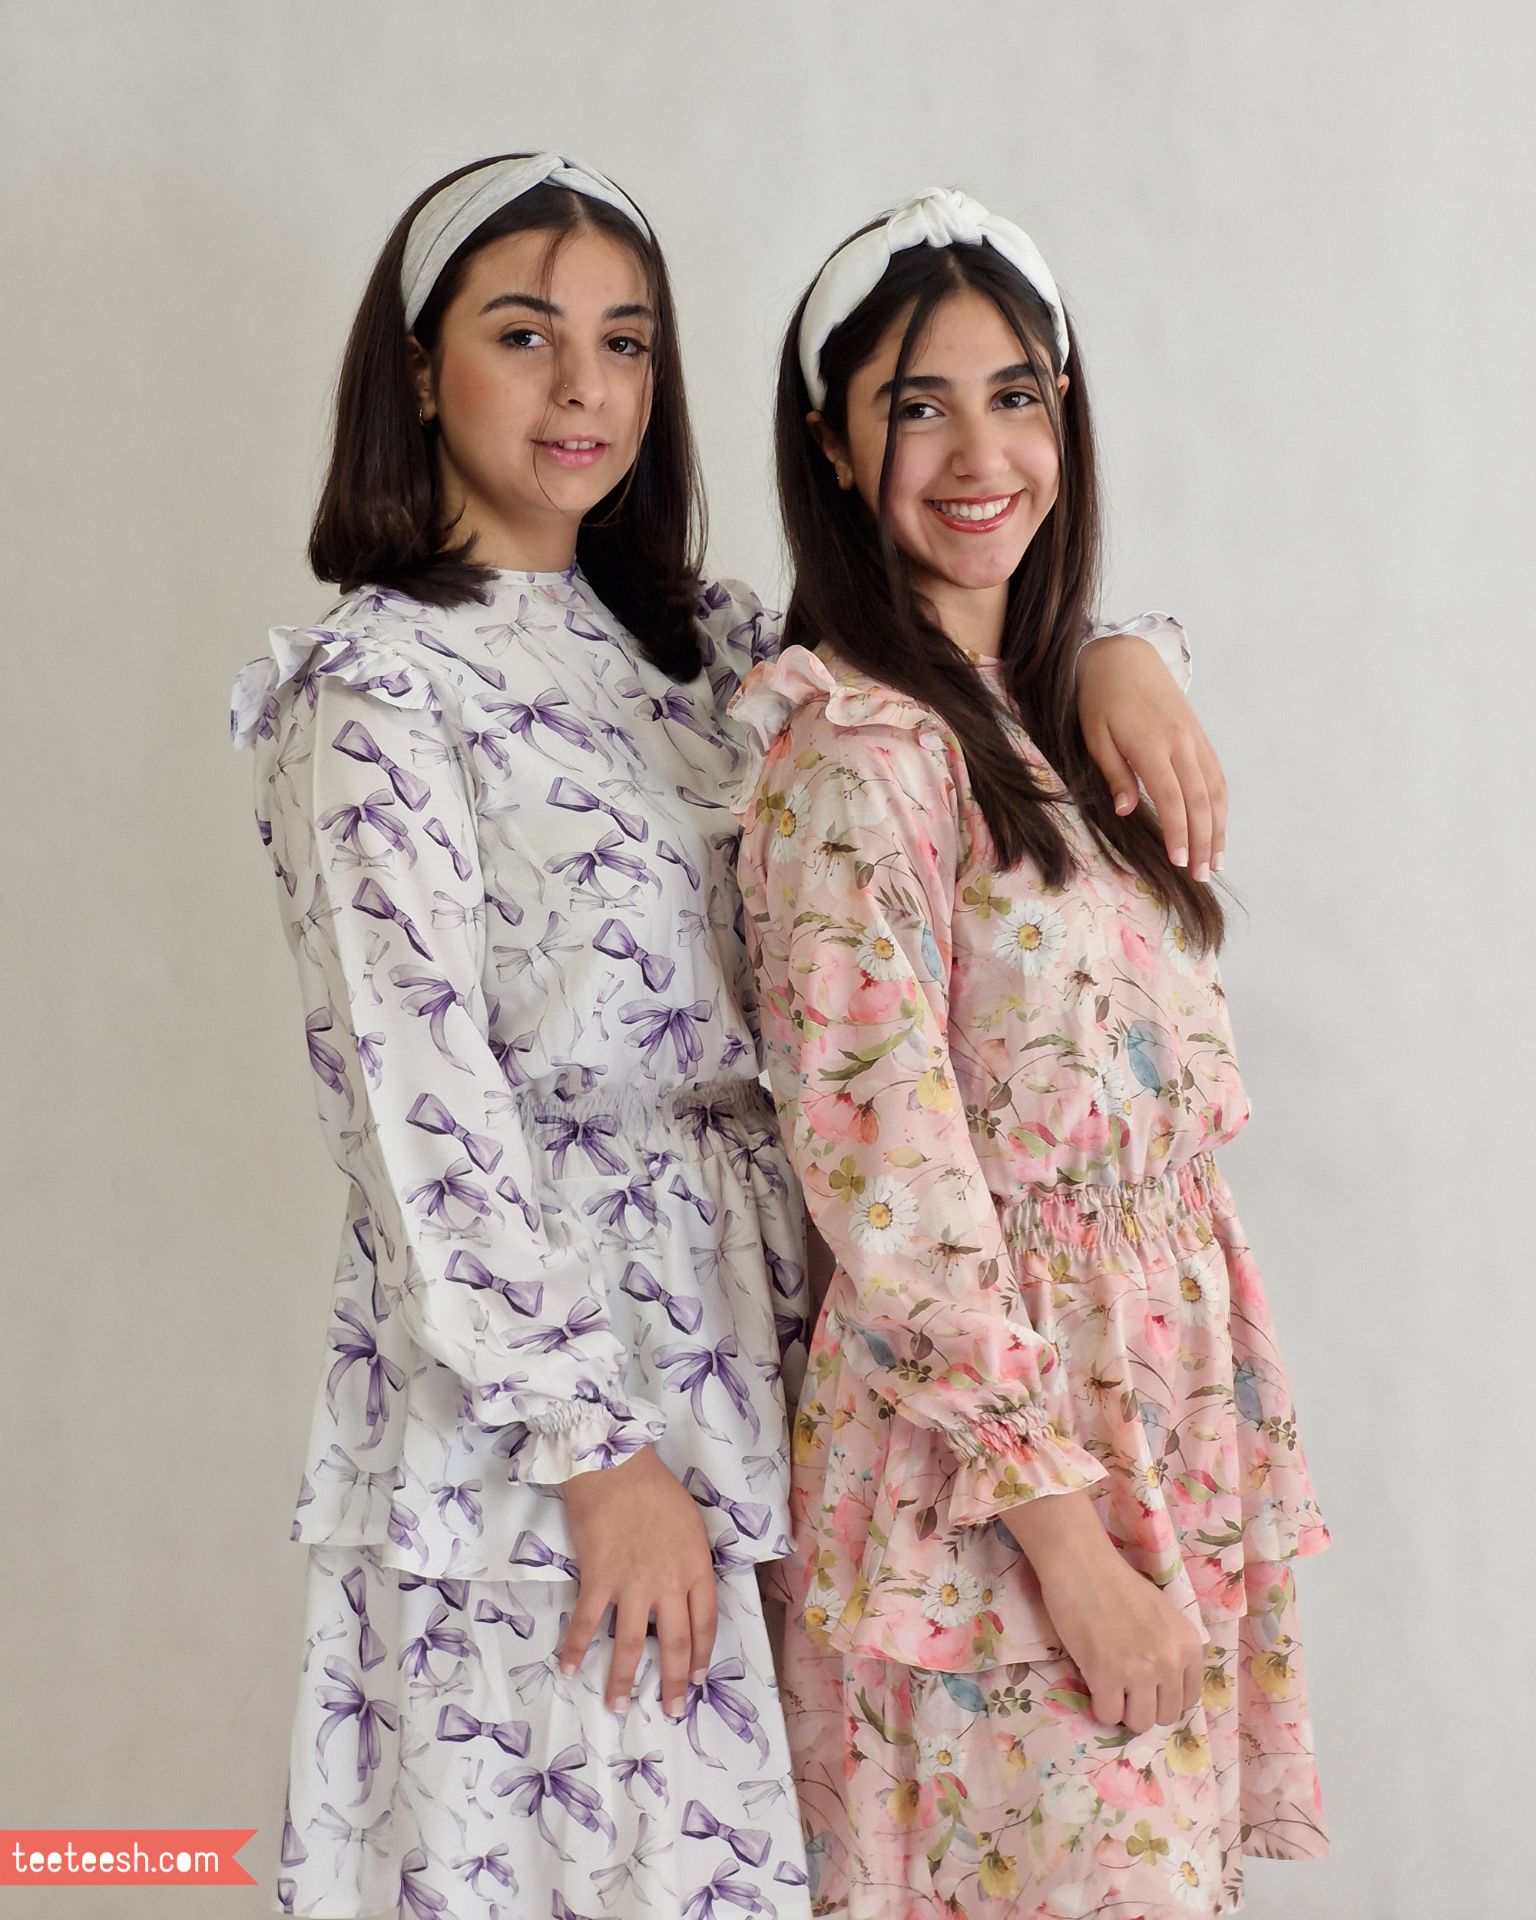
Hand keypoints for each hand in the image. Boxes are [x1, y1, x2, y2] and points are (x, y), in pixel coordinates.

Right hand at [559, 1444, 717, 1717]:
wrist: (615, 1465)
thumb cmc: (655, 1488)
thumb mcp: (690, 1525)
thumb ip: (689, 1562)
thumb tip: (682, 1595)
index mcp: (696, 1567)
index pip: (705, 1623)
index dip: (701, 1656)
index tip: (696, 1680)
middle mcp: (668, 1583)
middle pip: (674, 1643)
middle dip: (673, 1683)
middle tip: (670, 1711)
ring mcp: (632, 1583)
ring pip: (631, 1644)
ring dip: (624, 1679)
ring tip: (619, 1706)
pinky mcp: (598, 1579)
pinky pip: (587, 1623)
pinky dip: (576, 1649)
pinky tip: (569, 1669)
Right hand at [1002, 1490, 1203, 1732]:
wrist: (1083, 1564)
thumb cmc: (1119, 1584)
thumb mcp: (1165, 1615)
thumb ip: (1172, 1648)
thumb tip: (1167, 1687)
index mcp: (1188, 1645)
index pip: (1188, 1700)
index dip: (1164, 1696)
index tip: (1147, 1686)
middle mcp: (1170, 1661)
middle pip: (1165, 1716)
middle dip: (1144, 1706)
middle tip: (1124, 1687)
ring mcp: (1139, 1671)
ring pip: (1140, 1722)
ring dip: (1123, 1710)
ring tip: (1110, 1687)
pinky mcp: (1106, 1675)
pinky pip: (1108, 1715)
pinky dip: (1099, 1706)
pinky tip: (1094, 1683)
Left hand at [1076, 632, 1227, 880]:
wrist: (1124, 656)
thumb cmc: (1100, 698)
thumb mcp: (1095, 735)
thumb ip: (1114, 773)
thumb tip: (1127, 810)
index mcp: (1151, 744)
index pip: (1171, 797)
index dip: (1177, 832)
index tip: (1177, 861)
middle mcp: (1181, 743)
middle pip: (1199, 800)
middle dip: (1202, 841)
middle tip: (1200, 876)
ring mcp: (1194, 740)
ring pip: (1215, 791)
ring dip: (1218, 829)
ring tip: (1215, 862)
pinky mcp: (1199, 737)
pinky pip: (1216, 776)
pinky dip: (1221, 806)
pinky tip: (1218, 830)